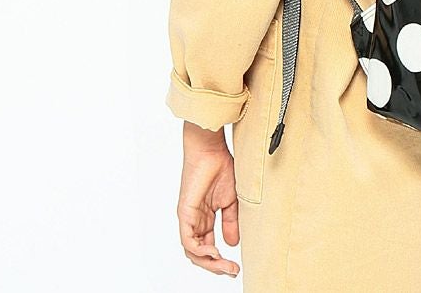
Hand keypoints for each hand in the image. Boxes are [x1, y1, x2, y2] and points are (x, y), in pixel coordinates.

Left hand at [176, 122, 239, 278]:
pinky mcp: (184, 213)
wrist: (211, 150)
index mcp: (205, 219)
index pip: (208, 248)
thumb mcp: (231, 201)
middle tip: (232, 271)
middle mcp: (195, 222)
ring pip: (192, 251)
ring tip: (224, 265)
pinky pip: (187, 240)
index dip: (220, 261)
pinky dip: (199, 250)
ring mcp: (188, 219)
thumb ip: (230, 222)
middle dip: (216, 267)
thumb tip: (232, 244)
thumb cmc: (220, 168)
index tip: (235, 267)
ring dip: (209, 262)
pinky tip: (214, 253)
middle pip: (200, 254)